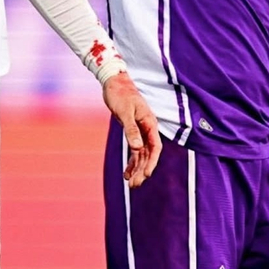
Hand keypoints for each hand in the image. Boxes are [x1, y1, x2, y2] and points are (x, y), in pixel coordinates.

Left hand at [103, 72, 161, 187]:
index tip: (146, 175)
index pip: (155, 147)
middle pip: (148, 154)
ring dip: (137, 169)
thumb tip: (137, 148)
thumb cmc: (120, 94)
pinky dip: (131, 162)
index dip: (152, 162)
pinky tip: (126, 174)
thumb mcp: (124, 112)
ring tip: (131, 184)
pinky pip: (134, 151)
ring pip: (142, 155)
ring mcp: (140, 131)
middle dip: (143, 170)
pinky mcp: (132, 132)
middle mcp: (148, 129)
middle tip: (134, 185)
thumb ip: (131, 129)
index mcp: (150, 123)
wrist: (114, 83)